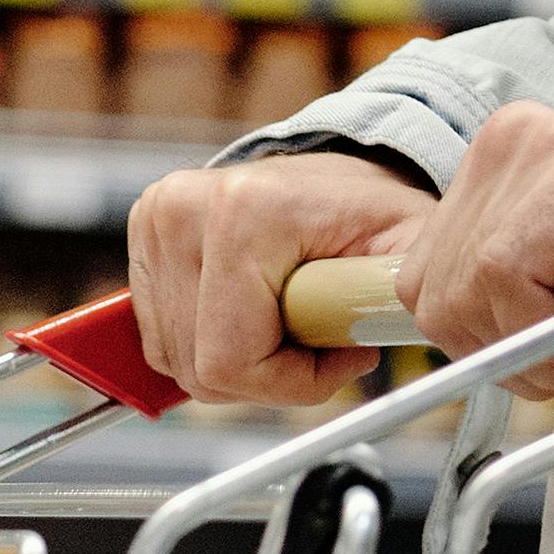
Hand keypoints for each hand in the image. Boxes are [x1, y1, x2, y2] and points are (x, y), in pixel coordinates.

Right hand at [126, 151, 424, 408]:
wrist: (343, 171)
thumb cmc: (373, 212)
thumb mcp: (410, 250)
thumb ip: (407, 297)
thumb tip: (397, 339)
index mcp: (242, 212)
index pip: (230, 362)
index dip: (292, 382)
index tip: (344, 354)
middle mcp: (183, 210)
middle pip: (200, 369)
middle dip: (268, 375)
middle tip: (317, 335)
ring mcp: (156, 220)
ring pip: (177, 362)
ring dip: (238, 361)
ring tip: (287, 318)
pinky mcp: (143, 233)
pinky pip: (161, 339)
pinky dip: (208, 342)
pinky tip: (250, 313)